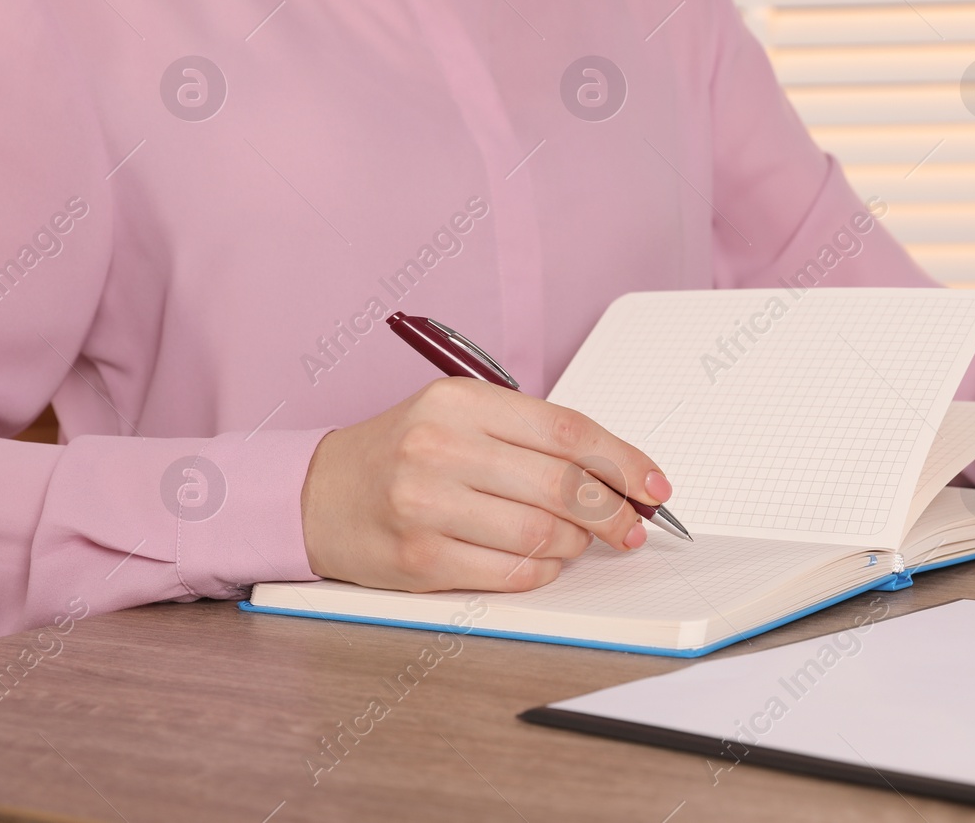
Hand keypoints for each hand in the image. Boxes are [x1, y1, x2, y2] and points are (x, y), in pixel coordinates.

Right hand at [299, 378, 671, 591]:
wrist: (318, 494)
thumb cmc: (404, 453)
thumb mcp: (462, 417)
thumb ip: (534, 438)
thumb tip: (620, 476)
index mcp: (461, 401)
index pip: (569, 432)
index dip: (625, 463)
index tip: (656, 487)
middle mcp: (441, 447)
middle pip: (564, 485)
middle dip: (614, 512)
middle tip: (632, 527)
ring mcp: (426, 505)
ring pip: (543, 533)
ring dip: (576, 544)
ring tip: (577, 541)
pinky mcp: (419, 559)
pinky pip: (511, 572)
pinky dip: (542, 570)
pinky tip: (542, 561)